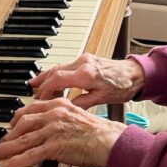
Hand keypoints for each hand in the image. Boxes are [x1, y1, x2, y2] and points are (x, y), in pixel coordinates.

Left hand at [0, 98, 126, 166]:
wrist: (109, 140)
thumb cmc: (98, 131)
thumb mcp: (77, 115)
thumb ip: (61, 117)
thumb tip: (49, 126)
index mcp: (60, 105)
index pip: (32, 108)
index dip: (18, 118)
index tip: (12, 124)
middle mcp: (54, 114)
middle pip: (23, 122)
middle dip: (9, 133)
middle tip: (2, 141)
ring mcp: (53, 130)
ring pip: (23, 139)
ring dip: (6, 148)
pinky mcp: (54, 146)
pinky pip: (29, 155)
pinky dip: (15, 161)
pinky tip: (6, 165)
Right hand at [30, 53, 144, 108]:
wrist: (136, 73)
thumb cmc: (122, 87)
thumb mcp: (102, 99)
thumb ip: (82, 103)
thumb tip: (67, 107)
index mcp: (86, 74)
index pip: (57, 79)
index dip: (45, 89)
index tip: (39, 98)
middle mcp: (83, 63)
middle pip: (55, 70)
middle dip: (41, 81)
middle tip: (31, 91)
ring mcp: (84, 59)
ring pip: (60, 66)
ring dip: (48, 75)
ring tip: (35, 84)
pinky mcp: (87, 59)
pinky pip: (67, 65)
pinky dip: (58, 72)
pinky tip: (53, 79)